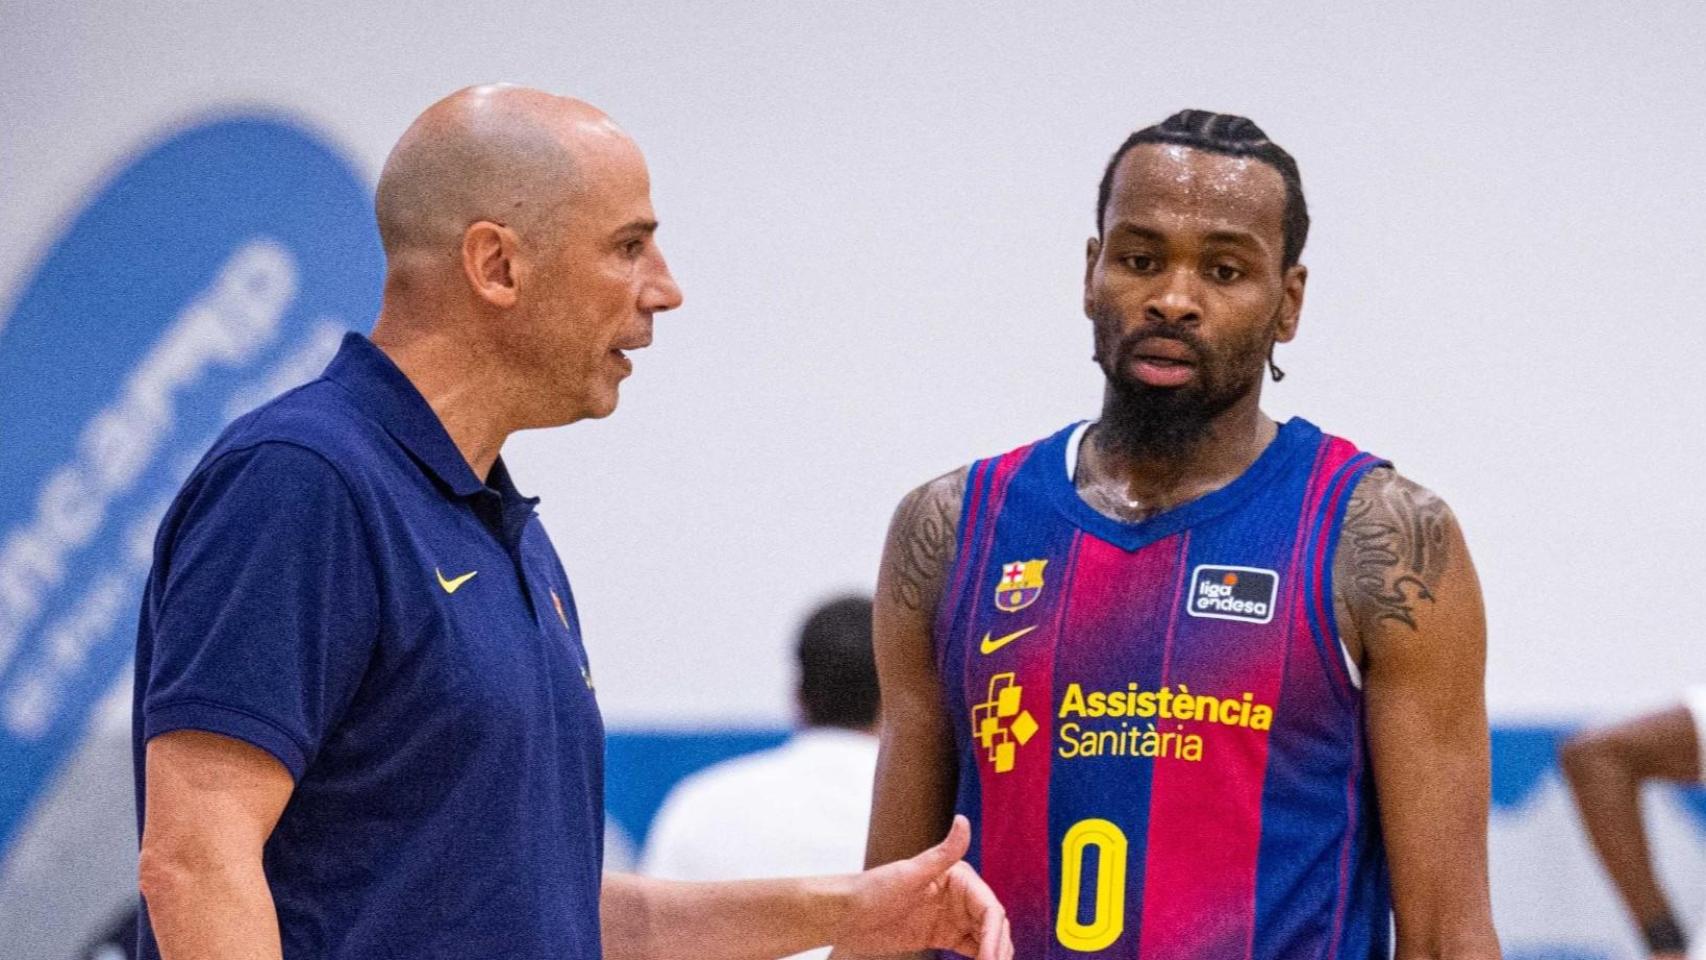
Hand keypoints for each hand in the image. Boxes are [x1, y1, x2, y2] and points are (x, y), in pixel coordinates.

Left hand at [833, 815, 1011, 959]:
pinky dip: (981, 959)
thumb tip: (963, 820)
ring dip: (994, 955)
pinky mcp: (944, 935)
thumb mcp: (909, 874)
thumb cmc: (872, 890)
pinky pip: (972, 948)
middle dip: (998, 950)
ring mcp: (953, 916)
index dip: (995, 935)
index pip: (989, 908)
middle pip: (993, 926)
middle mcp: (961, 895)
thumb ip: (942, 853)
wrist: (846, 915)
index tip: (991, 959)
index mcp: (958, 877)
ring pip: (987, 939)